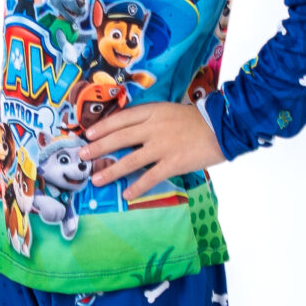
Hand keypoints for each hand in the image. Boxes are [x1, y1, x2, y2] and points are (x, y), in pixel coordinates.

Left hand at [82, 102, 225, 202]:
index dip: (103, 127)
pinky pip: (151, 176)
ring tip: (96, 179)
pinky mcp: (173, 163)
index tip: (88, 134)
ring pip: (130, 160)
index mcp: (153, 112)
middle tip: (82, 156)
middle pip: (119, 138)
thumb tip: (129, 131)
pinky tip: (127, 194)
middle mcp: (154, 128)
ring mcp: (162, 146)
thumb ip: (151, 119)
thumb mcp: (169, 111)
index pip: (122, 119)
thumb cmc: (196, 119)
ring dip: (111, 171)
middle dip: (98, 147)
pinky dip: (138, 186)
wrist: (222, 126)